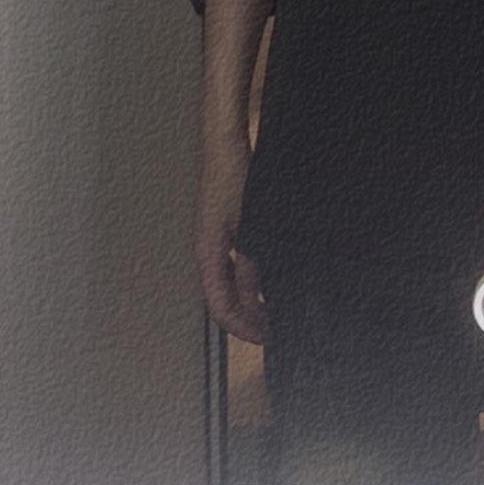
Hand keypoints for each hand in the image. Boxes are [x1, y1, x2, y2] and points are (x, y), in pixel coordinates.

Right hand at [193, 137, 268, 344]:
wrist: (225, 146)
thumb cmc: (232, 178)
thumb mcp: (249, 227)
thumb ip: (251, 264)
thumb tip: (259, 296)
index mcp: (207, 254)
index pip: (220, 306)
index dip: (242, 327)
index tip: (263, 337)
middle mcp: (208, 252)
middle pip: (224, 298)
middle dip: (248, 318)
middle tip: (273, 329)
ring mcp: (216, 241)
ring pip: (231, 282)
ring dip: (251, 298)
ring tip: (275, 308)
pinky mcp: (225, 230)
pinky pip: (235, 265)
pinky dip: (251, 278)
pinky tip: (271, 278)